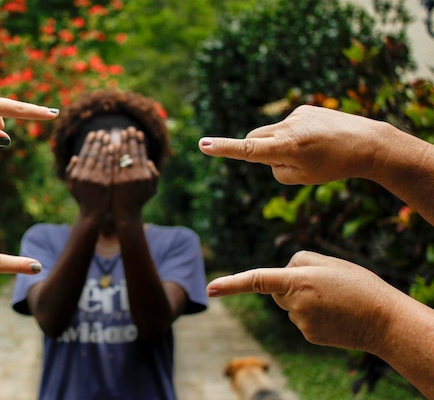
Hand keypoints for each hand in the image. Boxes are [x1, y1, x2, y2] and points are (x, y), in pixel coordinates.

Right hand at [66, 130, 112, 219]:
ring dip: (105, 146)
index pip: (84, 154)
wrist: (93, 213)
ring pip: (101, 158)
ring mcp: (96, 179)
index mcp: (76, 174)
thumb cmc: (82, 197)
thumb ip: (71, 171)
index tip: (94, 133)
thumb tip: (75, 157)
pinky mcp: (106, 183)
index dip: (89, 143)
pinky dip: (111, 156)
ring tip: (109, 137)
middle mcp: (84, 175)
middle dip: (98, 142)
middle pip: (93, 154)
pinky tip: (114, 148)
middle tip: (103, 132)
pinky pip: (109, 166)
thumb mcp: (72, 185)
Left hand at [111, 127, 158, 217]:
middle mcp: (136, 175)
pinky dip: (113, 154)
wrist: (126, 213)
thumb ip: (153, 176)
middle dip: (131, 139)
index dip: (140, 142)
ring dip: (122, 143)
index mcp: (145, 175)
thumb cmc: (139, 201)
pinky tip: (112, 145)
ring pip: (123, 156)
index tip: (138, 132)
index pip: (142, 154)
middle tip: (128, 128)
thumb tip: (150, 162)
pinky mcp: (115, 180)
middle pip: (132, 152)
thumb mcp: (151, 190)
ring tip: (120, 133)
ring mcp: (125, 178)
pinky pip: (114, 164)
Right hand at [198, 105, 390, 184]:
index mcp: (285, 149)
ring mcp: (295, 116)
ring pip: (271, 133)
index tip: (202, 144)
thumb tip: (265, 155)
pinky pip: (287, 125)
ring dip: (279, 144)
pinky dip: (293, 135)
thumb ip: (274, 169)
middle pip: (254, 139)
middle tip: (284, 163)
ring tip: (311, 151)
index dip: (223, 148)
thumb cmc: (333, 166)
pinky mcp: (304, 109)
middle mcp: (286, 128)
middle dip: (257, 150)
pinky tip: (316, 140)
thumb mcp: (300, 178)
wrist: (368, 143)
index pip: (246, 150)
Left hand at [206, 251, 404, 352]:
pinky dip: (311, 313)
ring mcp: (300, 322)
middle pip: (276, 289)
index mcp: (298, 280)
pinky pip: (300, 318)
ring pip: (289, 304)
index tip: (210, 289)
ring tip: (333, 298)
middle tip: (323, 283)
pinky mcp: (307, 335)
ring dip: (303, 298)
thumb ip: (297, 260)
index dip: (232, 284)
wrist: (384, 321)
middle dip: (289, 283)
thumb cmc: (358, 285)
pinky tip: (332, 313)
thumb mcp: (329, 261)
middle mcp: (294, 303)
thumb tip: (279, 273)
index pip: (257, 280)